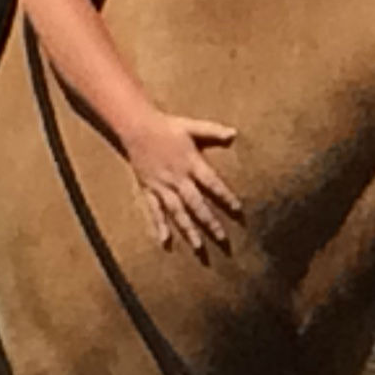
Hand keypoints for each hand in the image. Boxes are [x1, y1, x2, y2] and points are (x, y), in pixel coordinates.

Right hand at [121, 113, 243, 253]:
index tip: (238, 210)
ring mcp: (162, 186)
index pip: (212, 183)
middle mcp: (177, 178)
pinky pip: (154, 210)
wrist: (136, 127)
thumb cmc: (167, 127)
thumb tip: (234, 134)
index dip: (225, 196)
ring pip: (177, 212)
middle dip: (210, 222)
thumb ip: (214, 131)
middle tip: (223, 240)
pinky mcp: (149, 189)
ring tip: (198, 247)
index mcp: (191, 163)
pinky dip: (159, 226)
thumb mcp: (192, 127)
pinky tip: (165, 241)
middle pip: (196, 204)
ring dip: (188, 230)